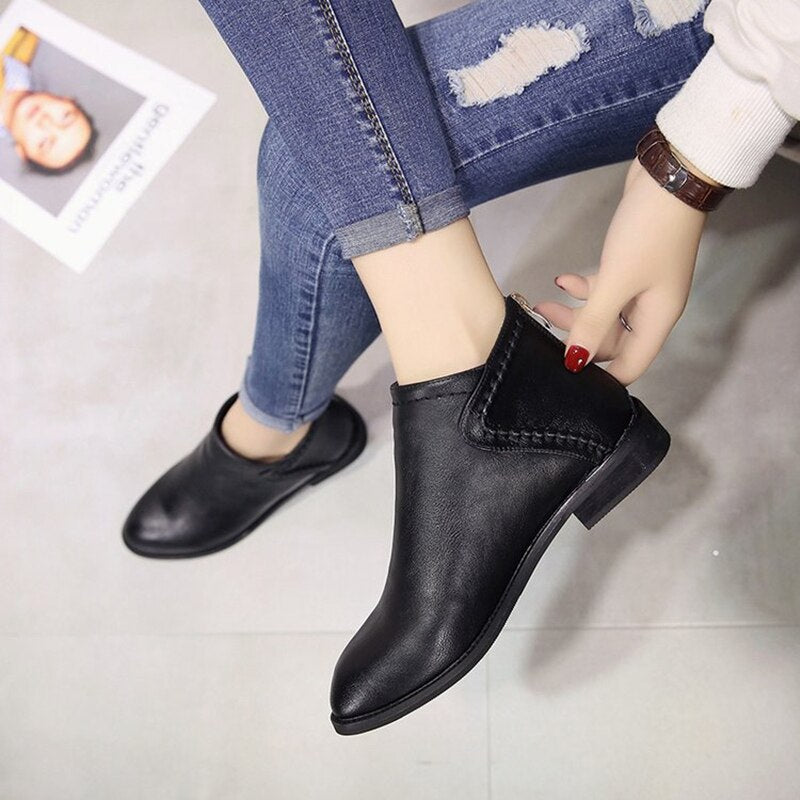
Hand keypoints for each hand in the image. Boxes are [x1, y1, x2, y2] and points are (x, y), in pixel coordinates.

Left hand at [534, 158, 707, 384]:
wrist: (669, 177)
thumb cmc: (648, 234)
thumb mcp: (615, 282)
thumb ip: (593, 323)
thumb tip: (575, 362)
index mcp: (656, 321)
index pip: (630, 366)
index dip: (599, 376)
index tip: (564, 375)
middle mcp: (651, 309)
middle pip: (613, 342)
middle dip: (579, 340)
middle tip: (543, 331)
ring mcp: (641, 287)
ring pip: (604, 315)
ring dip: (575, 312)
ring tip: (542, 305)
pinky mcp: (630, 266)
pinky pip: (604, 290)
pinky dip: (584, 289)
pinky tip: (562, 279)